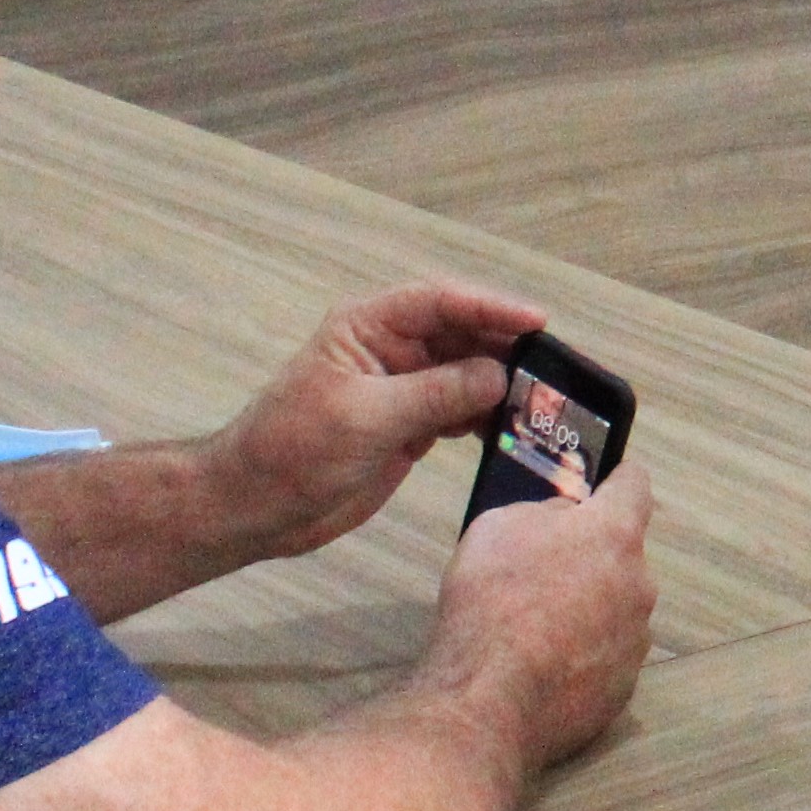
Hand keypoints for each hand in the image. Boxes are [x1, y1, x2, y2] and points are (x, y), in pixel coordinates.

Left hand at [197, 282, 537, 566]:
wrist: (254, 508)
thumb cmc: (293, 450)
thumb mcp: (365, 417)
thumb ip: (436, 393)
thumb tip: (501, 376)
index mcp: (369, 327)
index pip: (440, 302)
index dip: (491, 307)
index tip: (539, 323)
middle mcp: (391, 349)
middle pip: (462, 334)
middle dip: (507, 347)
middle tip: (556, 370)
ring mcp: (403, 389)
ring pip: (467, 373)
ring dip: (503, 385)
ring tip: (546, 403)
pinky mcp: (409, 426)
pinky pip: (461, 410)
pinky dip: (488, 418)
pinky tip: (515, 430)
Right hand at [432, 465, 655, 766]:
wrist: (488, 700)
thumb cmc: (490, 603)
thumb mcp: (497, 528)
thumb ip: (542, 515)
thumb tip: (564, 520)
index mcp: (614, 534)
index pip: (635, 485)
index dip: (615, 480)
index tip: (602, 485)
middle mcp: (640, 583)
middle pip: (623, 556)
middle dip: (591, 558)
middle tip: (544, 573)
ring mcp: (637, 639)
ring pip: (617, 608)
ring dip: (590, 609)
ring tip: (537, 629)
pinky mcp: (626, 686)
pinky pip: (607, 655)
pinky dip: (584, 655)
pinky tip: (545, 666)